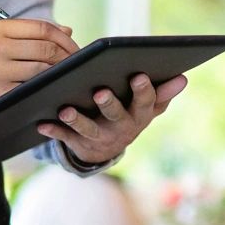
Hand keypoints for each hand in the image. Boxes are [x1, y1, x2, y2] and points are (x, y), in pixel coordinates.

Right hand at [0, 19, 78, 134]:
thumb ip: (30, 34)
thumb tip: (67, 31)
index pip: (42, 28)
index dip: (65, 38)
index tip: (76, 48)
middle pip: (46, 49)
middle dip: (68, 57)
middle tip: (78, 65)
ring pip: (44, 69)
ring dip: (61, 73)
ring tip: (68, 76)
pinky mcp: (0, 92)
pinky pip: (34, 88)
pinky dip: (48, 88)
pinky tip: (54, 89)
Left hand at [38, 72, 186, 165]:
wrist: (108, 149)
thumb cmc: (130, 114)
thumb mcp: (147, 107)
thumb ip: (162, 93)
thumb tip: (183, 78)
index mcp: (139, 115)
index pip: (145, 102)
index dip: (143, 90)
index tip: (138, 75)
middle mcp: (121, 128)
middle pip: (116, 115)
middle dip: (109, 104)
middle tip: (100, 92)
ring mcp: (99, 137)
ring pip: (88, 129)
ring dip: (77, 120)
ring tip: (65, 109)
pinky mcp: (79, 144)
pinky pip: (65, 138)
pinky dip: (53, 131)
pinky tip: (41, 122)